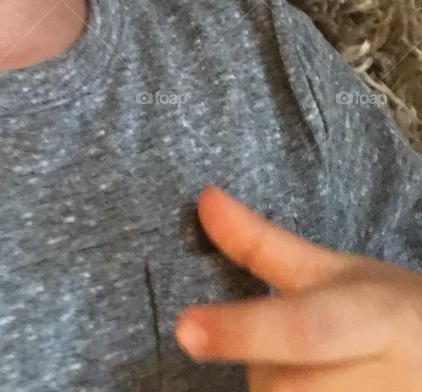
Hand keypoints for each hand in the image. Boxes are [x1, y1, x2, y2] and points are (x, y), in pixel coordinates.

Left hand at [174, 185, 421, 390]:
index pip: (302, 329)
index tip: (186, 329)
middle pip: (281, 386)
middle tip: (289, 347)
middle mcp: (383, 381)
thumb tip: (203, 198)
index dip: (242, 331)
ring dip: (278, 388)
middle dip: (263, 367)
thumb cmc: (386, 315)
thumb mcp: (336, 273)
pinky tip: (316, 384)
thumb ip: (264, 244)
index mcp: (374, 319)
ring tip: (316, 371)